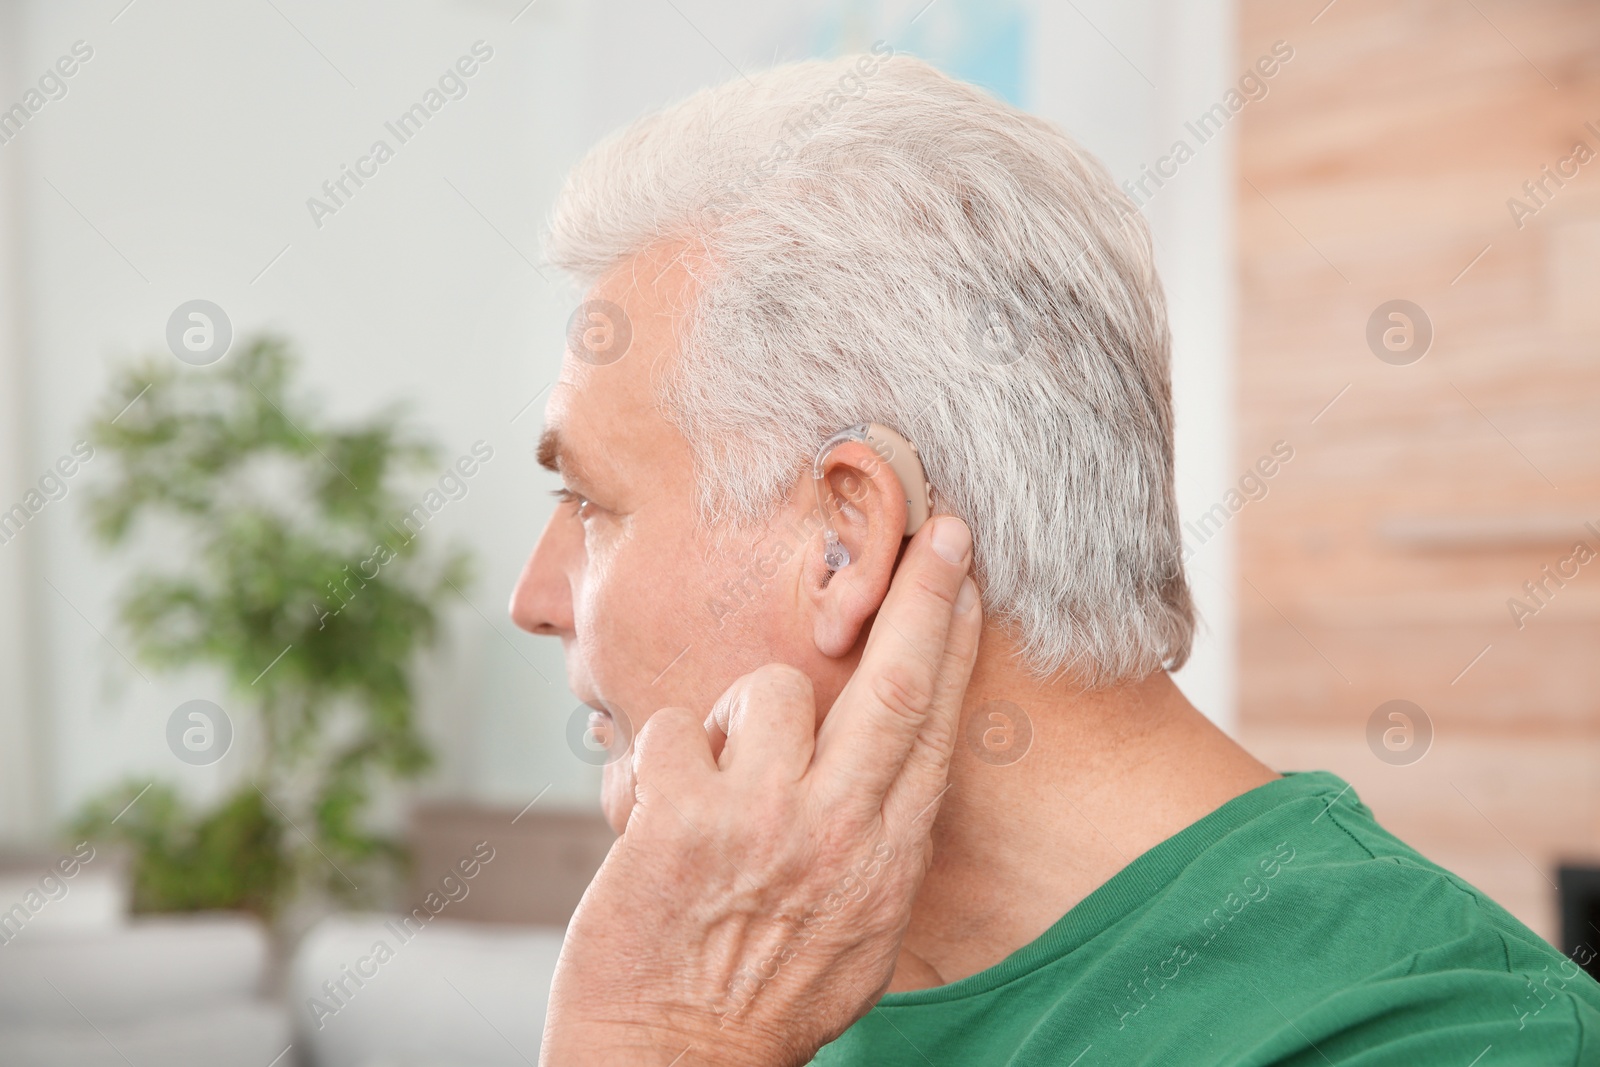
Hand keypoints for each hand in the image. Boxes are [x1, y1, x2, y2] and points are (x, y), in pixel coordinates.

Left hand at [540, 516, 980, 1065]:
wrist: (675, 1065)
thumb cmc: (762, 1000)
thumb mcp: (858, 933)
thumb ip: (872, 845)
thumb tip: (880, 773)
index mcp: (886, 859)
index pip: (933, 728)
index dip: (950, 641)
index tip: (962, 578)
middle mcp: (837, 832)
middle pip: (892, 685)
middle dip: (920, 595)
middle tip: (935, 529)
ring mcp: (762, 822)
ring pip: (768, 688)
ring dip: (734, 719)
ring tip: (711, 784)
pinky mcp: (682, 821)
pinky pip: (670, 730)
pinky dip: (651, 766)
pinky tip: (647, 822)